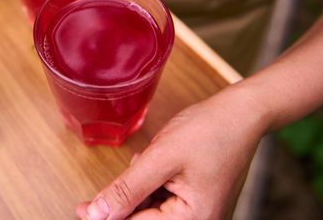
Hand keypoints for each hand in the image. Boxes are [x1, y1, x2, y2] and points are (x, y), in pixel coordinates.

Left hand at [77, 89, 267, 219]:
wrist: (241, 112)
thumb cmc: (209, 130)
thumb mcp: (161, 158)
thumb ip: (127, 189)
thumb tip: (97, 214)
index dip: (106, 216)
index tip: (81, 207)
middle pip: (144, 219)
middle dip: (126, 198)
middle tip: (120, 173)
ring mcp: (199, 213)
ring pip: (151, 208)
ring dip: (139, 187)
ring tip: (149, 158)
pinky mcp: (196, 200)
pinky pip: (163, 198)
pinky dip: (152, 181)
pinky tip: (155, 160)